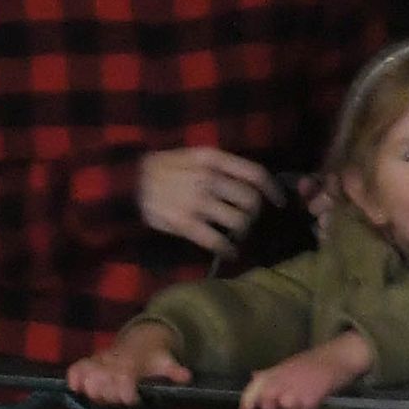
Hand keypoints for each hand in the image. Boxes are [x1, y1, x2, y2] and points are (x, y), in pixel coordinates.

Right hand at [67, 323, 187, 408]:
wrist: (142, 338)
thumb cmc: (154, 355)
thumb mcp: (167, 362)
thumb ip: (174, 371)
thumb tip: (187, 376)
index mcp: (131, 362)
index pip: (123, 377)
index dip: (125, 393)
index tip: (134, 400)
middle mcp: (112, 361)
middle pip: (101, 383)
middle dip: (110, 396)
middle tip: (120, 399)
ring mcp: (99, 361)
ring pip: (86, 377)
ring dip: (93, 392)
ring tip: (103, 397)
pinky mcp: (90, 362)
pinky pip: (76, 369)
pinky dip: (74, 379)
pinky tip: (78, 390)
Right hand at [133, 147, 274, 251]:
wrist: (128, 182)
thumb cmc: (164, 168)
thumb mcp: (193, 156)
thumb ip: (222, 165)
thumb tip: (255, 182)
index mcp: (212, 158)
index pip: (255, 174)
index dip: (273, 190)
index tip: (280, 202)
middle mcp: (208, 178)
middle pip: (251, 200)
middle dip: (254, 214)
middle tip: (248, 219)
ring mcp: (196, 201)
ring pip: (239, 221)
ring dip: (242, 231)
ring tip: (236, 233)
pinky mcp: (184, 223)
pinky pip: (217, 240)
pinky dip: (227, 249)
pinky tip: (228, 252)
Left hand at [238, 330, 374, 408]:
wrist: (337, 357)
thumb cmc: (313, 361)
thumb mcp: (286, 365)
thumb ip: (270, 375)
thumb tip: (254, 378)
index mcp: (272, 374)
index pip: (251, 393)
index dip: (247, 406)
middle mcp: (278, 384)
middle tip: (289, 405)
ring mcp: (292, 393)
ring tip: (305, 399)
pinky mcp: (307, 400)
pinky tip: (316, 399)